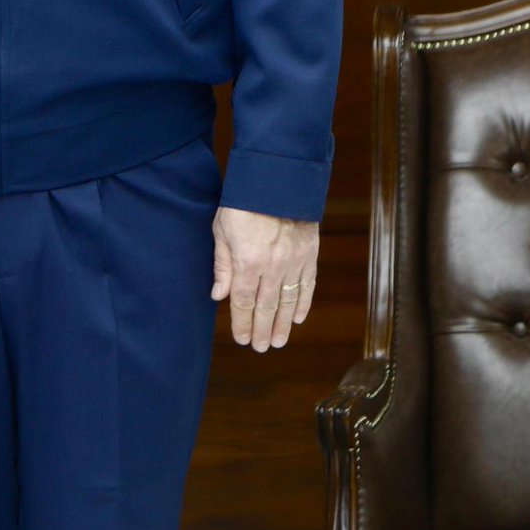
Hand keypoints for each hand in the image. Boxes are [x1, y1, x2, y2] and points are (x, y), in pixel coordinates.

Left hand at [210, 206, 318, 352]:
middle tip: (261, 348)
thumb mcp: (222, 230)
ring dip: (284, 324)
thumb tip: (218, 295)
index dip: (241, 323)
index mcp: (247, 262)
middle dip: (262, 330)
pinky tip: (299, 318)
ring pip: (289, 302)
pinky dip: (304, 304)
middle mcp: (272, 267)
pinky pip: (307, 286)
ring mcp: (294, 263)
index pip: (242, 302)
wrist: (278, 181)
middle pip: (266, 307)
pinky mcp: (310, 255)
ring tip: (279, 341)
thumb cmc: (243, 203)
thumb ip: (222, 265)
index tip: (242, 339)